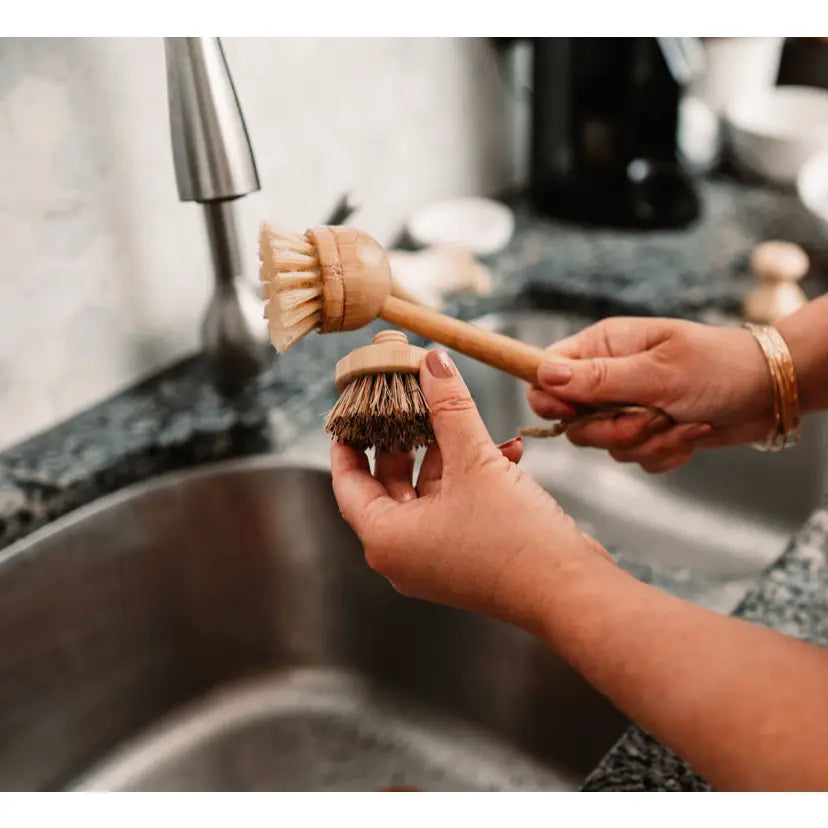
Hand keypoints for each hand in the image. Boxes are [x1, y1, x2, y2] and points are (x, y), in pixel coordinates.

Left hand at [331, 349, 611, 630]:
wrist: (569, 590)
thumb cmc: (514, 539)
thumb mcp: (476, 461)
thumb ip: (450, 408)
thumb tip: (433, 364)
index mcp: (387, 538)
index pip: (348, 482)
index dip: (346, 443)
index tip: (349, 414)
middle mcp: (403, 554)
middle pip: (389, 484)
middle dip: (404, 440)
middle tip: (407, 402)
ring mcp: (435, 559)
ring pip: (427, 492)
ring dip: (449, 454)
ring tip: (468, 420)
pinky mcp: (465, 558)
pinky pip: (454, 506)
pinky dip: (472, 478)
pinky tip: (506, 450)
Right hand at [527, 317, 773, 472]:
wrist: (769, 390)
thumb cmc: (718, 366)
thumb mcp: (657, 372)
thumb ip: (598, 379)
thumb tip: (544, 376)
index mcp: (603, 348)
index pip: (547, 374)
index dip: (550, 399)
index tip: (571, 413)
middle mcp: (608, 377)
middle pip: (573, 421)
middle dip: (614, 429)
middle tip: (651, 418)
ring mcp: (626, 407)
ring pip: (607, 445)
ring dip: (648, 441)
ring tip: (681, 420)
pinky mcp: (647, 432)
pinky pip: (636, 458)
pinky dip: (665, 452)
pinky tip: (690, 432)